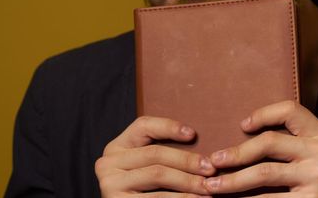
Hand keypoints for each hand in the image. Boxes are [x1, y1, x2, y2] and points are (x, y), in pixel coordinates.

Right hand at [95, 116, 215, 196]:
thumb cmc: (142, 191)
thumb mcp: (143, 167)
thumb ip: (158, 154)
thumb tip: (194, 140)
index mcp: (116, 147)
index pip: (142, 126)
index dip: (168, 126)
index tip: (192, 134)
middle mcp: (107, 163)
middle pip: (154, 153)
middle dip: (186, 160)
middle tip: (210, 168)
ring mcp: (110, 183)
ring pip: (158, 174)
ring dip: (188, 181)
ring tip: (208, 186)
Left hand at [203, 101, 317, 196]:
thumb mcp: (317, 152)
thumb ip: (293, 139)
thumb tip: (243, 129)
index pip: (289, 110)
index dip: (263, 114)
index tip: (242, 125)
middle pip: (268, 143)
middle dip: (236, 153)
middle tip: (213, 161)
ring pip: (263, 173)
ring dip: (232, 180)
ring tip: (212, 185)